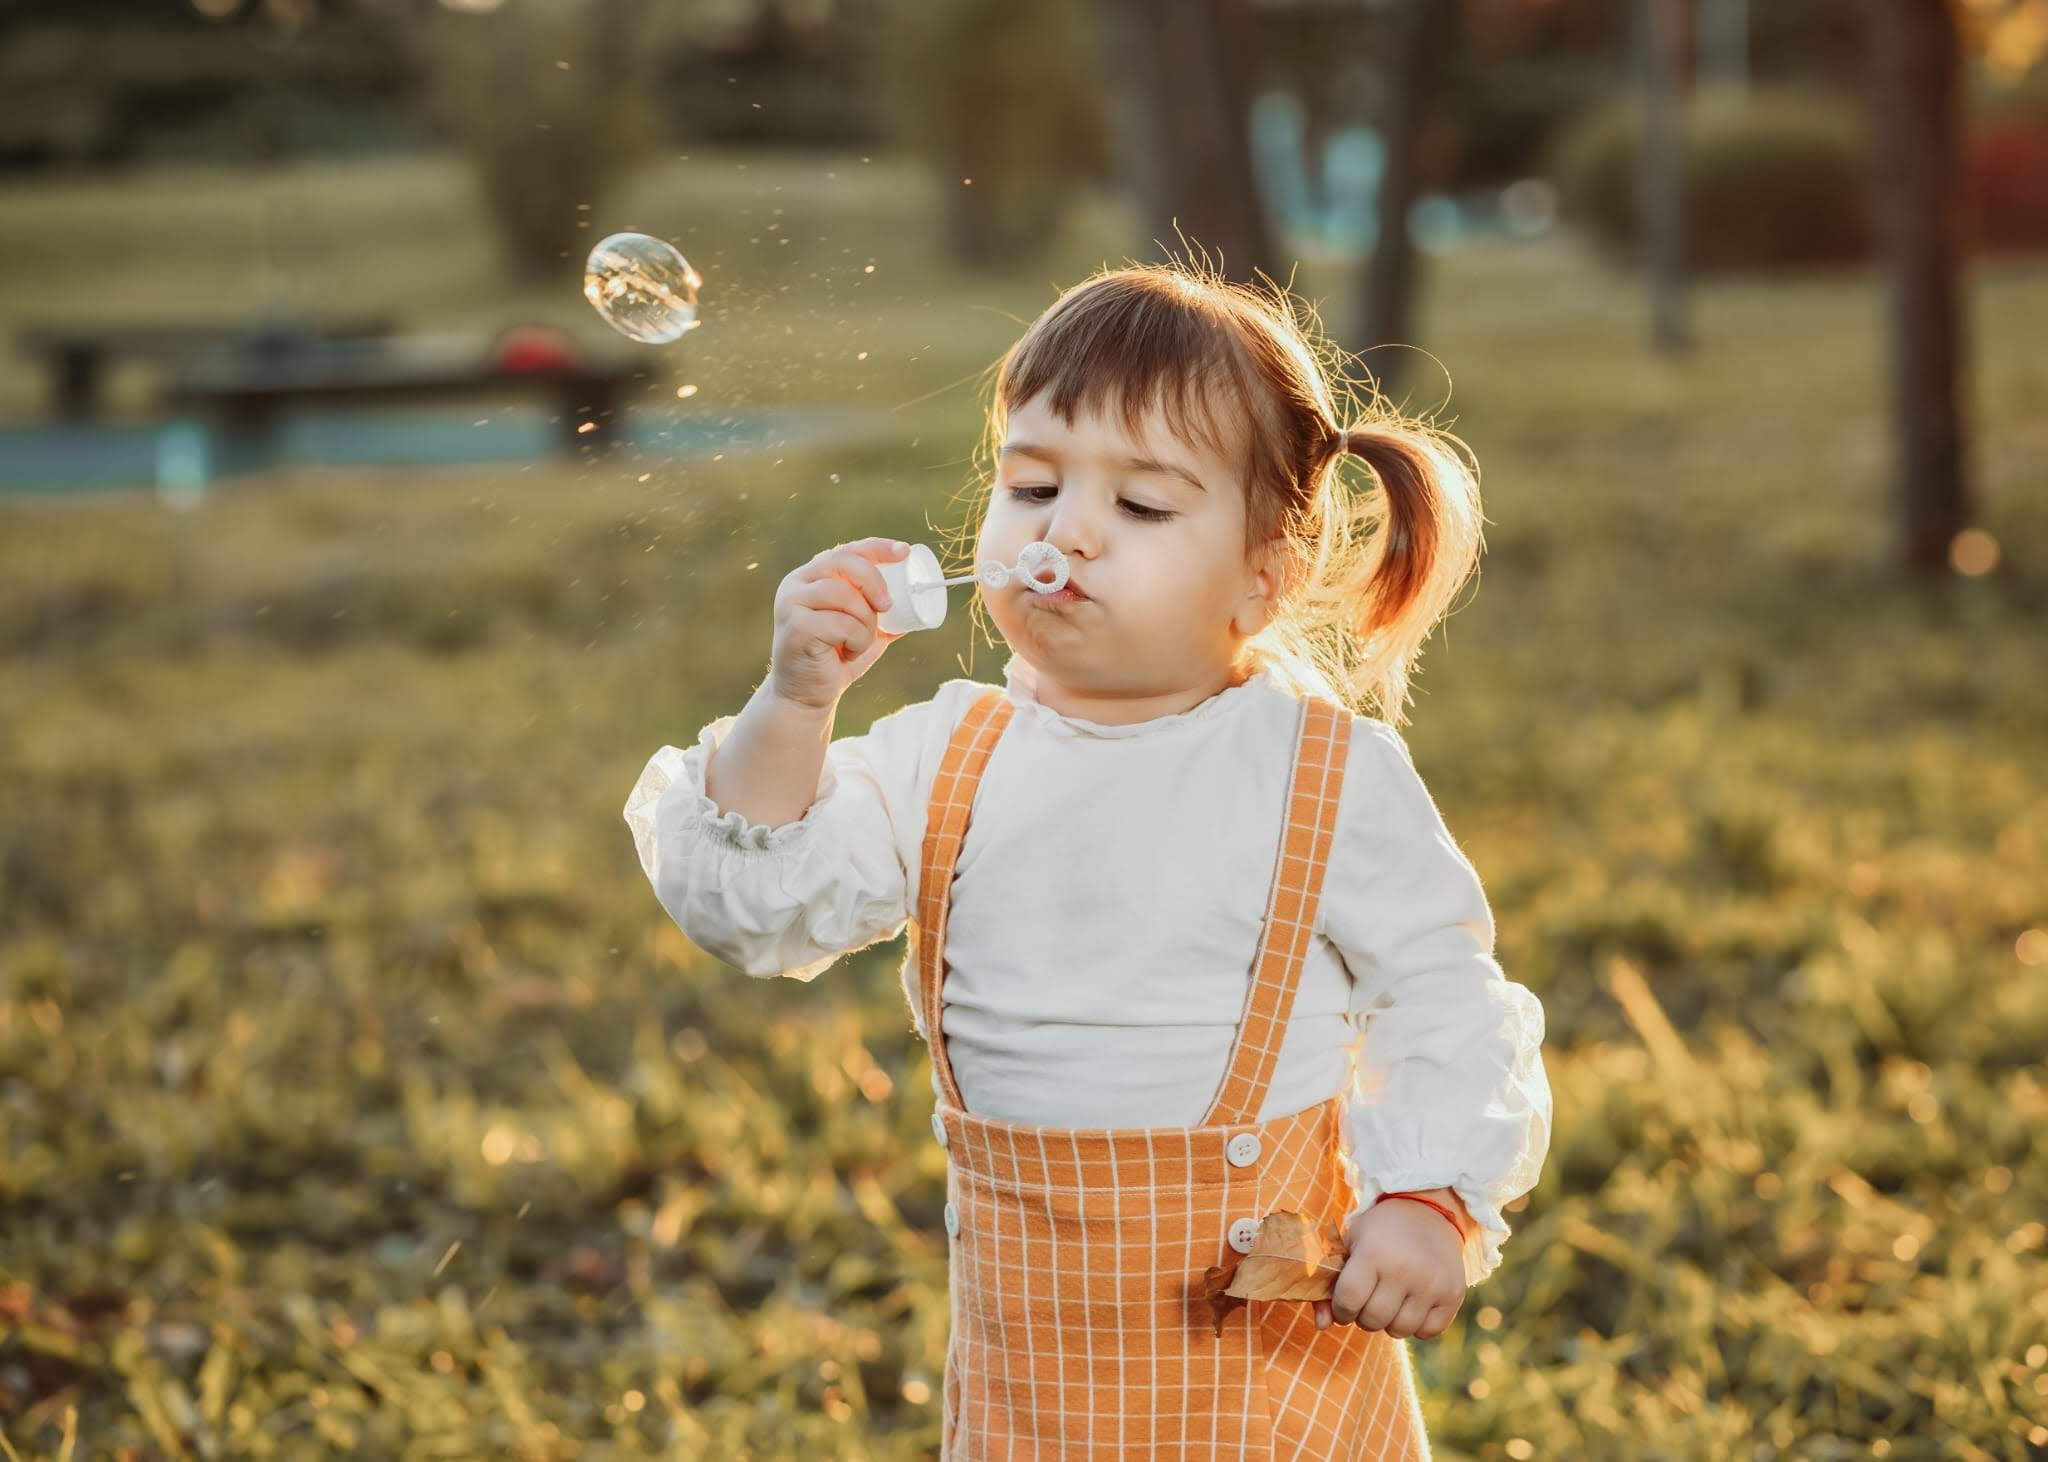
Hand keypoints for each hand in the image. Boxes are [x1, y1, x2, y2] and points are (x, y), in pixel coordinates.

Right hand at [767, 537, 910, 711]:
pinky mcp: (794, 626)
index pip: (846, 550)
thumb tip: (918, 601)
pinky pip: (839, 623)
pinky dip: (857, 639)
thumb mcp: (864, 630)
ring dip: (865, 620)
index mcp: (812, 576)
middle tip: (888, 606)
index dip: (877, 547)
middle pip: (842, 561)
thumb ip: (881, 614)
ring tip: (862, 640)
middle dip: (873, 580)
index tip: (905, 552)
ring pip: (842, 594)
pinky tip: (848, 653)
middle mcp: (797, 583)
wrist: (806, 696)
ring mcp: (791, 603)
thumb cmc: (835, 660)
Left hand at [1311, 1197, 1465, 1340]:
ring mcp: (1432, 1283)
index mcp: (1374, 1252)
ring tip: (1391, 1300)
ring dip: (1390, 1322)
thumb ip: (1330, 1285)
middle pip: (1373, 1319)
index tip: (1345, 1303)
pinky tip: (1413, 1303)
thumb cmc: (1381, 1232)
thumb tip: (1321, 1326)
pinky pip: (1427, 1332)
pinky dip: (1417, 1325)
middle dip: (1364, 1316)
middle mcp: (1404, 1269)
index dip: (1342, 1309)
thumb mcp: (1351, 1245)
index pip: (1349, 1300)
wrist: (1429, 1212)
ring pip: (1400, 1330)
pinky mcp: (1453, 1295)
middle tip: (1369, 1300)